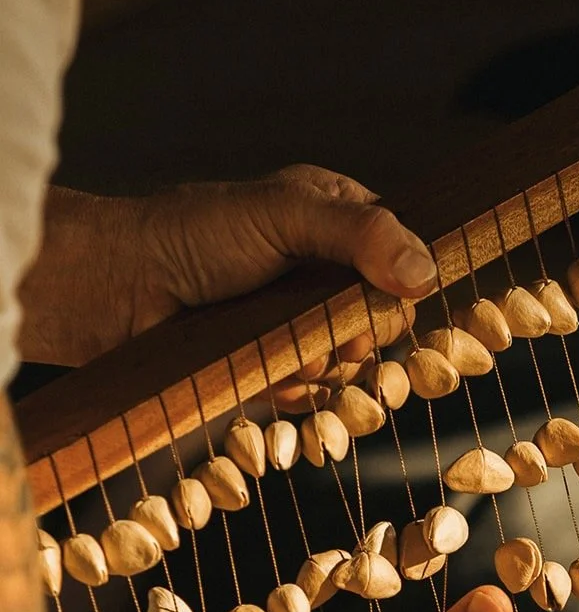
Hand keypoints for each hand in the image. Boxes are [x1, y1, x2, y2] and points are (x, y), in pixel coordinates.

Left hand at [18, 166, 436, 379]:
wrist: (120, 290)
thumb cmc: (195, 234)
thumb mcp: (284, 214)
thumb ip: (360, 233)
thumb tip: (425, 273)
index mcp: (338, 222)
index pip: (405, 260)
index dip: (400, 285)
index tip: (382, 297)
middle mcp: (325, 275)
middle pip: (384, 321)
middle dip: (358, 333)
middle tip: (328, 330)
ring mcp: (301, 326)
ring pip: (353, 365)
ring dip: (323, 365)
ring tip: (280, 346)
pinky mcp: (277, 371)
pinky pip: (314, 398)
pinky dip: (295, 392)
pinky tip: (267, 373)